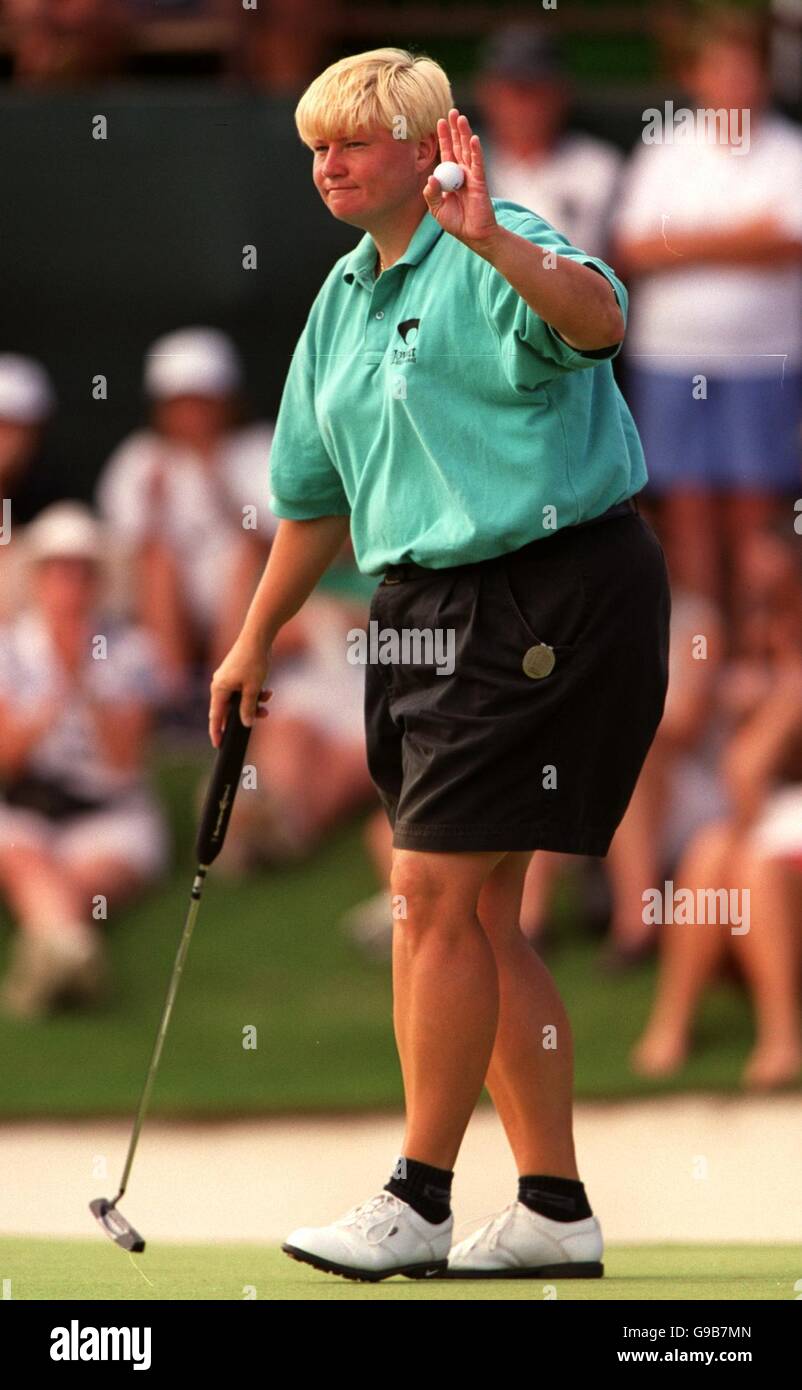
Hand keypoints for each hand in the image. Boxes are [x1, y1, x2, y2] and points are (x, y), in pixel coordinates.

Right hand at [209, 634, 273, 748]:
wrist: (258, 636)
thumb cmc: (253, 661)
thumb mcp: (253, 688)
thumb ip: (249, 708)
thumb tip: (246, 724)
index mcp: (219, 689)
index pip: (215, 717)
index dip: (217, 732)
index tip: (218, 746)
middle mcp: (219, 684)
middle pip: (229, 709)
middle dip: (246, 714)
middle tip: (261, 716)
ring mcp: (227, 678)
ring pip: (239, 699)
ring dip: (254, 703)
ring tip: (268, 700)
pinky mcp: (236, 673)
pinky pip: (243, 690)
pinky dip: (254, 693)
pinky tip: (267, 691)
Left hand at [422, 108, 497, 249]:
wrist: (473, 236)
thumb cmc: (456, 223)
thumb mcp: (437, 209)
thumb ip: (431, 194)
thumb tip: (431, 177)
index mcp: (451, 177)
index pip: (447, 152)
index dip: (443, 137)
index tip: (439, 121)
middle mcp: (462, 173)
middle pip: (458, 146)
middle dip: (455, 129)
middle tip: (452, 110)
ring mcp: (472, 176)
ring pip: (467, 150)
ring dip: (464, 133)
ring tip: (461, 117)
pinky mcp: (480, 182)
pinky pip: (477, 163)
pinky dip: (475, 151)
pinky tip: (473, 139)